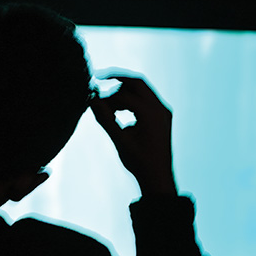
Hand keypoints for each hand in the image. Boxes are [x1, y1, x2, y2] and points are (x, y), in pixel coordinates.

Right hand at [90, 74, 177, 195]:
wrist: (158, 177)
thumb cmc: (139, 161)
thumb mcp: (119, 139)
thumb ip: (105, 118)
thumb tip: (92, 100)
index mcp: (151, 113)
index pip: (125, 95)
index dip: (107, 95)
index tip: (93, 98)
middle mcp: (161, 108)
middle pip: (138, 83)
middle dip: (118, 81)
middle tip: (100, 79)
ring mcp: (164, 111)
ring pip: (143, 90)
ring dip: (125, 92)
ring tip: (108, 104)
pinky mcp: (163, 116)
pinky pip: (147, 100)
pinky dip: (133, 100)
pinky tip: (119, 110)